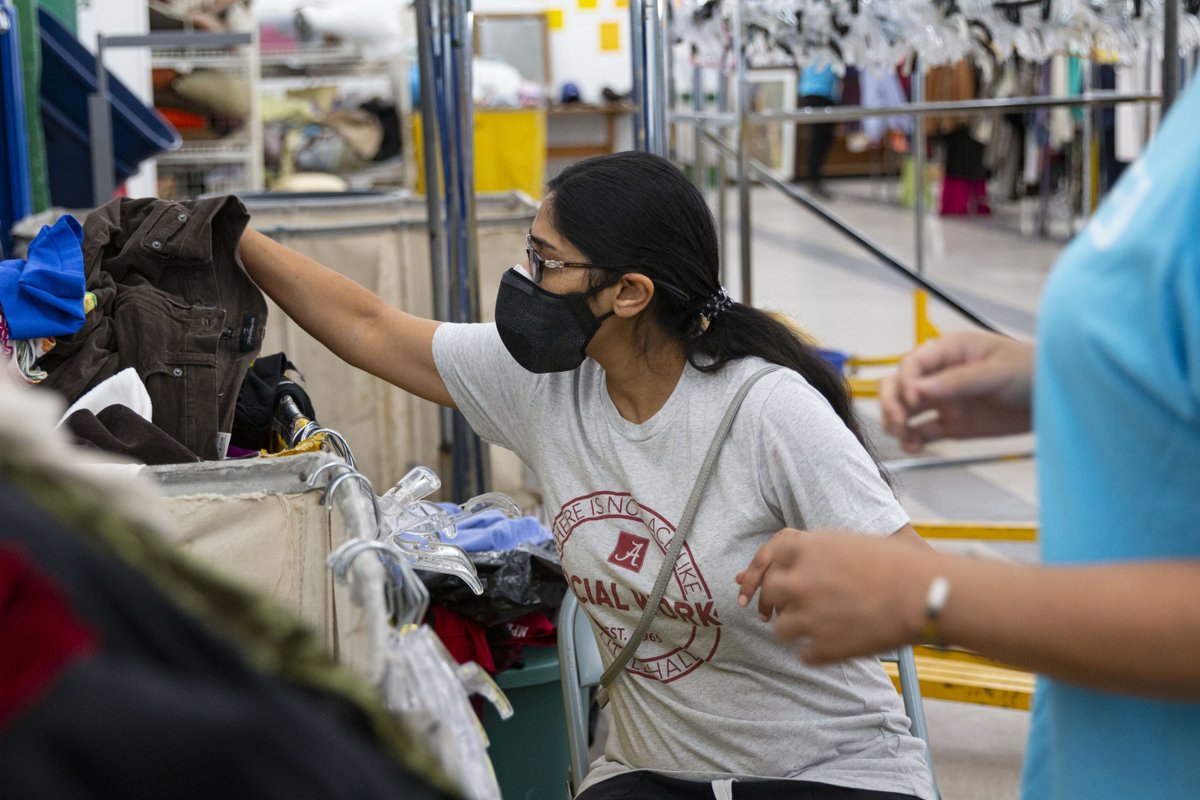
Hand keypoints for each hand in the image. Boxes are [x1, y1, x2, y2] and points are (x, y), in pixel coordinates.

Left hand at [736, 530, 933, 663]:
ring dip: (794, 629)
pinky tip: (836, 645)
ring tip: (818, 628)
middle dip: (775, 602)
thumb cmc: (895, 564)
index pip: (767, 561)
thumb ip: (813, 553)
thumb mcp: (847, 542)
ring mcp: (808, 616)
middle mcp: (799, 582)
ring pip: (780, 629)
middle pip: (769, 594)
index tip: (764, 587)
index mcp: (804, 550)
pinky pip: (804, 655)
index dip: (765, 575)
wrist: (925, 594)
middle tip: (787, 609)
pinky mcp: (824, 648)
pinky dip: (817, 652)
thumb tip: (785, 568)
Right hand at [880, 330, 1034, 452]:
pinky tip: (912, 447)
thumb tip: (919, 388)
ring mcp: (944, 400)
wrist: (1055, 401)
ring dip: (896, 422)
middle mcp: (940, 375)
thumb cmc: (1031, 372)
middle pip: (898, 384)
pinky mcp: (950, 424)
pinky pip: (921, 432)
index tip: (913, 399)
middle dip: (891, 402)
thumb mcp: (997, 371)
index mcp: (949, 351)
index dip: (906, 381)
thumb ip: (958, 380)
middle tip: (898, 420)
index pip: (913, 363)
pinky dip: (910, 440)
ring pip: (904, 409)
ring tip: (904, 436)